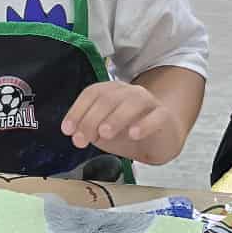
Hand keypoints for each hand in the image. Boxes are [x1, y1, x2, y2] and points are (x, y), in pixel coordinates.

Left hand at [62, 82, 183, 166]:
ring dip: (115, 118)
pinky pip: (156, 116)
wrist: (160, 141)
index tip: (67, 130)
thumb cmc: (129, 133)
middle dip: (91, 119)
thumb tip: (76, 134)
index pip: (92, 93)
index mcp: (112, 92)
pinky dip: (144, 124)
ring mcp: (148, 102)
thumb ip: (90, 131)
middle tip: (82, 140)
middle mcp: (129, 92)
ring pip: (132, 102)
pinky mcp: (164, 116)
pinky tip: (134, 134)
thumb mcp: (103, 133)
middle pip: (108, 98)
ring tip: (104, 133)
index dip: (77, 110)